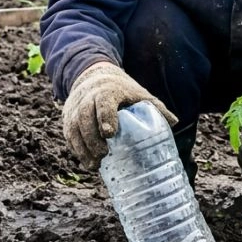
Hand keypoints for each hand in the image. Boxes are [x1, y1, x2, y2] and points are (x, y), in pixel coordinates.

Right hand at [61, 62, 177, 169]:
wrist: (93, 76)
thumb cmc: (121, 89)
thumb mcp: (138, 93)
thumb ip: (155, 106)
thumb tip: (174, 122)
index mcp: (108, 91)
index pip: (104, 103)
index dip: (105, 117)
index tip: (109, 134)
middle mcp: (88, 98)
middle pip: (85, 118)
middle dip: (92, 138)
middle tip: (103, 155)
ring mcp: (75, 108)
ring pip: (74, 128)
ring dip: (82, 148)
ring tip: (94, 165)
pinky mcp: (68, 117)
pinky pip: (69, 134)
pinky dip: (76, 149)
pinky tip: (86, 161)